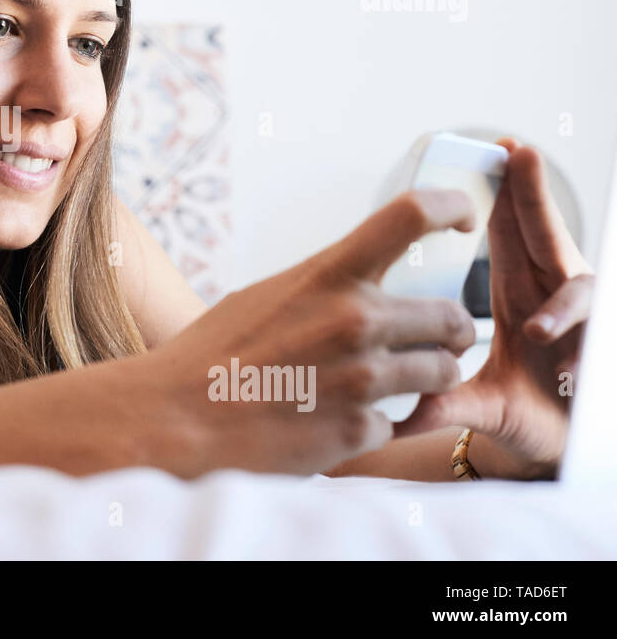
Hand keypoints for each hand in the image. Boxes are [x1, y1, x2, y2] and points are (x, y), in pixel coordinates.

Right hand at [150, 189, 477, 477]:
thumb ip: (321, 290)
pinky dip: (378, 424)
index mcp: (327, 277)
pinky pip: (400, 423)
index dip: (450, 207)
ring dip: (427, 379)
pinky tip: (336, 423)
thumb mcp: (263, 299)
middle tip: (437, 342)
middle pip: (451, 316)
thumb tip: (358, 285)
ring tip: (392, 385)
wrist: (175, 422)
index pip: (410, 215)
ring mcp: (364, 380)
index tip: (463, 218)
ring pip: (442, 373)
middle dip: (450, 333)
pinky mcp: (361, 432)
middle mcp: (355, 321)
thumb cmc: (209, 356)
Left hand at [394, 138, 593, 478]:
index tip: (494, 153)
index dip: (505, 195)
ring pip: (576, 282)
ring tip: (535, 314)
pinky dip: (575, 335)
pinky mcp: (599, 346)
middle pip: (543, 235)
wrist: (557, 451)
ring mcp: (577, 318)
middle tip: (519, 152)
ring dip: (557, 275)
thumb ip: (441, 401)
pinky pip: (594, 331)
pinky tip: (558, 354)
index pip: (510, 232)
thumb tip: (394, 418)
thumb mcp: (473, 403)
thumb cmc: (518, 414)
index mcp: (517, 291)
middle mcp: (548, 295)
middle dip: (532, 194)